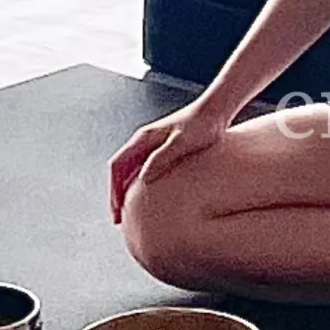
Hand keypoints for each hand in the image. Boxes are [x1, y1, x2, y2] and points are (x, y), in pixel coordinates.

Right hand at [108, 103, 223, 224]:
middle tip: (118, 219)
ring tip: (129, 214)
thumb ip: (161, 158)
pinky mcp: (164, 149)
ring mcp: (152, 145)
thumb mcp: (181, 142)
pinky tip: (147, 199)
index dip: (113, 189)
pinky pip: (143, 170)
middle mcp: (143, 141)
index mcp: (143, 138)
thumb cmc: (201, 124)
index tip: (116, 210)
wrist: (216, 110)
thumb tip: (142, 179)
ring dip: (126, 192)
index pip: (116, 165)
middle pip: (119, 170)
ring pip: (130, 171)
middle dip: (116, 195)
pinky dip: (139, 186)